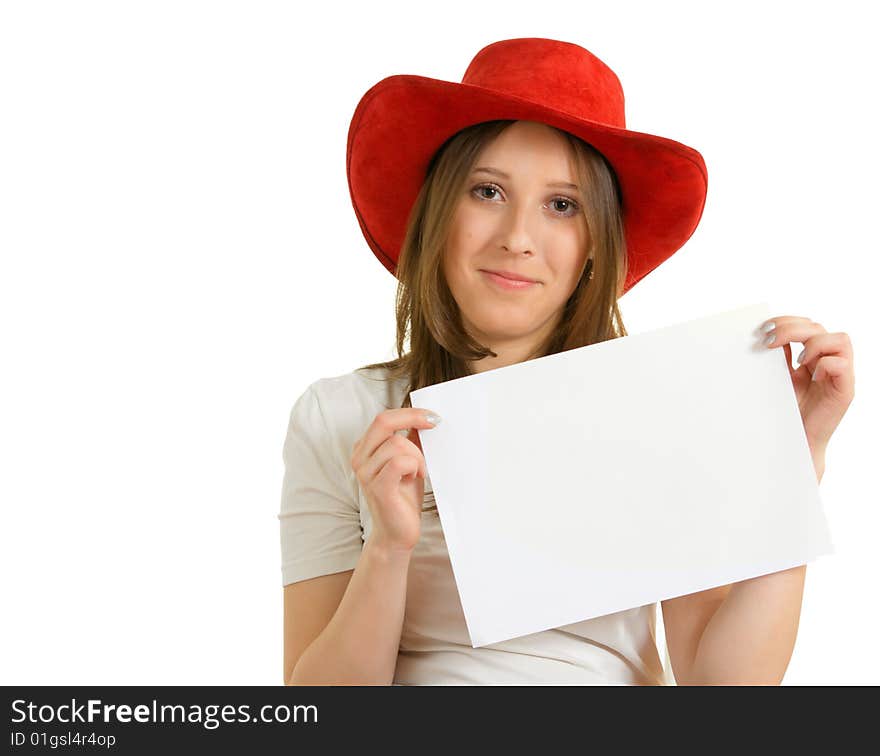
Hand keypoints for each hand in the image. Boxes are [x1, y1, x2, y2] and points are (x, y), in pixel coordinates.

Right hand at [350, 408, 439, 552]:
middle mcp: (359, 458)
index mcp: (364, 449)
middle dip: (412, 419)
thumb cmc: (403, 497)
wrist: (397, 533)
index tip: (432, 416)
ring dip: (418, 456)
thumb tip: (425, 418)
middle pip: (384, 421)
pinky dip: (415, 466)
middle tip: (434, 424)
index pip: (383, 418)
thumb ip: (411, 440)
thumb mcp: (410, 462)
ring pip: (398, 444)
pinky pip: (399, 462)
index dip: (409, 413)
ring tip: (419, 472)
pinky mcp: (378, 487)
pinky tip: (416, 477)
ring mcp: (365, 473)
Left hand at [760, 315, 854, 457]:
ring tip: (796, 359)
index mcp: (809, 357)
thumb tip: (766, 332)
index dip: (786, 321)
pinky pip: (842, 365)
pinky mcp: (844, 390)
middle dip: (792, 328)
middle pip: (819, 327)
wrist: (791, 442)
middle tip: (769, 340)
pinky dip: (825, 364)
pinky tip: (811, 376)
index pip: (806, 325)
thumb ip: (777, 357)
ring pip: (840, 339)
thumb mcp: (776, 378)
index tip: (763, 329)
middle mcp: (826, 362)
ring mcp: (838, 375)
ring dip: (813, 343)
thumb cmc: (783, 412)